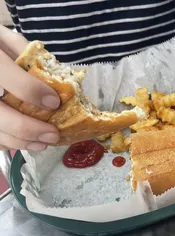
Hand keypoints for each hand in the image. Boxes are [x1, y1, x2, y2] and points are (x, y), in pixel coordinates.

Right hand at [0, 26, 59, 150]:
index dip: (30, 90)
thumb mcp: (2, 37)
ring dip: (20, 141)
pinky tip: (25, 142)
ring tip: (43, 143)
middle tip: (53, 134)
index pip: (5, 74)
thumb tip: (53, 76)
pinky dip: (8, 142)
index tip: (54, 102)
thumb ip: (23, 50)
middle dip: (28, 128)